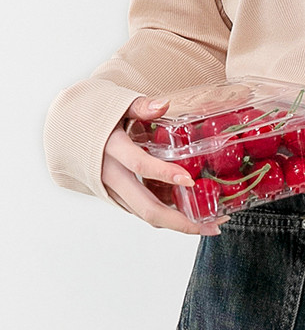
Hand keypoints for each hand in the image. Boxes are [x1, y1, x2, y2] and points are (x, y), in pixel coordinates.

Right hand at [101, 95, 230, 235]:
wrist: (69, 133)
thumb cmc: (97, 117)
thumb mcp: (118, 105)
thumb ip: (141, 106)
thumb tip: (163, 104)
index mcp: (112, 149)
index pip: (140, 165)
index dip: (164, 174)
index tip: (189, 180)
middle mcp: (111, 176)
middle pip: (146, 207)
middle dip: (180, 221)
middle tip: (210, 224)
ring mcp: (112, 191)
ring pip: (145, 214)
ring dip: (177, 224)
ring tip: (209, 224)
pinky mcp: (115, 197)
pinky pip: (141, 210)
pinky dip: (165, 215)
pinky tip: (189, 213)